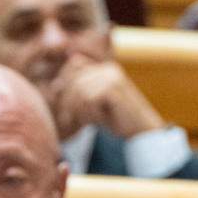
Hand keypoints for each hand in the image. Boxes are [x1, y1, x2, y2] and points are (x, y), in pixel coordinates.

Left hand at [48, 55, 165, 139]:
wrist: (143, 132)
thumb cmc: (117, 120)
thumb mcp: (94, 104)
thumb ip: (79, 92)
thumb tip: (54, 85)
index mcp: (105, 68)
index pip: (74, 65)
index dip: (64, 83)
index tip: (65, 105)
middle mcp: (108, 69)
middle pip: (74, 80)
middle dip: (68, 102)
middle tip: (69, 121)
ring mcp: (112, 78)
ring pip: (79, 92)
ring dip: (79, 111)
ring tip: (86, 123)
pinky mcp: (114, 89)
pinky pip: (88, 100)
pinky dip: (89, 115)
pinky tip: (98, 123)